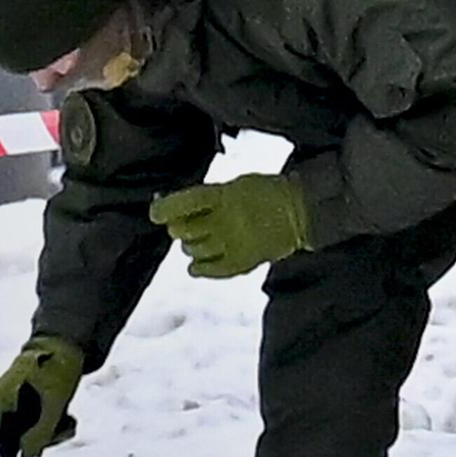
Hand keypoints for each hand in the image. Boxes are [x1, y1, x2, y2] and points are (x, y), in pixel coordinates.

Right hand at [0, 335, 86, 456]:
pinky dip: (51, 425)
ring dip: (49, 435)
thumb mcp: (54, 404)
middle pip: (12, 437)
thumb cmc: (59, 368)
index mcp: (1, 398)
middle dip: (34, 449)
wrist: (69, 338)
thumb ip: (41, 432)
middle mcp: (2, 399)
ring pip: (27, 431)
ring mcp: (13, 398)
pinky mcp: (27, 398)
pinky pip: (35, 421)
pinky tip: (68, 417)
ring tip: (70, 424)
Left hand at [153, 174, 312, 280]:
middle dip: (178, 228)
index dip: (163, 210)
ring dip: (190, 247)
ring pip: (194, 252)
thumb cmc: (264, 193)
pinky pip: (211, 271)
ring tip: (201, 241)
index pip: (181, 204)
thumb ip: (207, 197)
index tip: (156, 213)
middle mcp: (224, 221)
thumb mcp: (234, 185)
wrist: (300, 212)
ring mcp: (233, 244)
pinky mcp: (242, 262)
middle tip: (183, 225)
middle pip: (183, 231)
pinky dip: (199, 269)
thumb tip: (176, 207)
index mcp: (222, 196)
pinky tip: (197, 266)